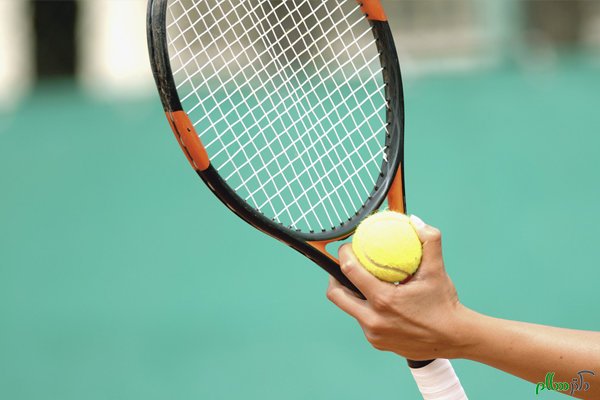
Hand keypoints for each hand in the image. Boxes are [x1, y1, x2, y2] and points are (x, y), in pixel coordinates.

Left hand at [326, 215, 469, 360]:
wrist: (454, 339)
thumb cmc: (444, 303)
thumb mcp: (437, 270)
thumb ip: (429, 241)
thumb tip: (416, 221)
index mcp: (384, 300)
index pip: (349, 271)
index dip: (343, 254)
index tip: (347, 246)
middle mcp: (373, 319)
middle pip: (336, 294)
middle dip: (334, 277)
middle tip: (344, 265)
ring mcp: (373, 334)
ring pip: (350, 309)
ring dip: (352, 293)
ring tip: (359, 280)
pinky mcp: (377, 343)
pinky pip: (363, 320)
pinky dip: (367, 308)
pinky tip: (377, 299)